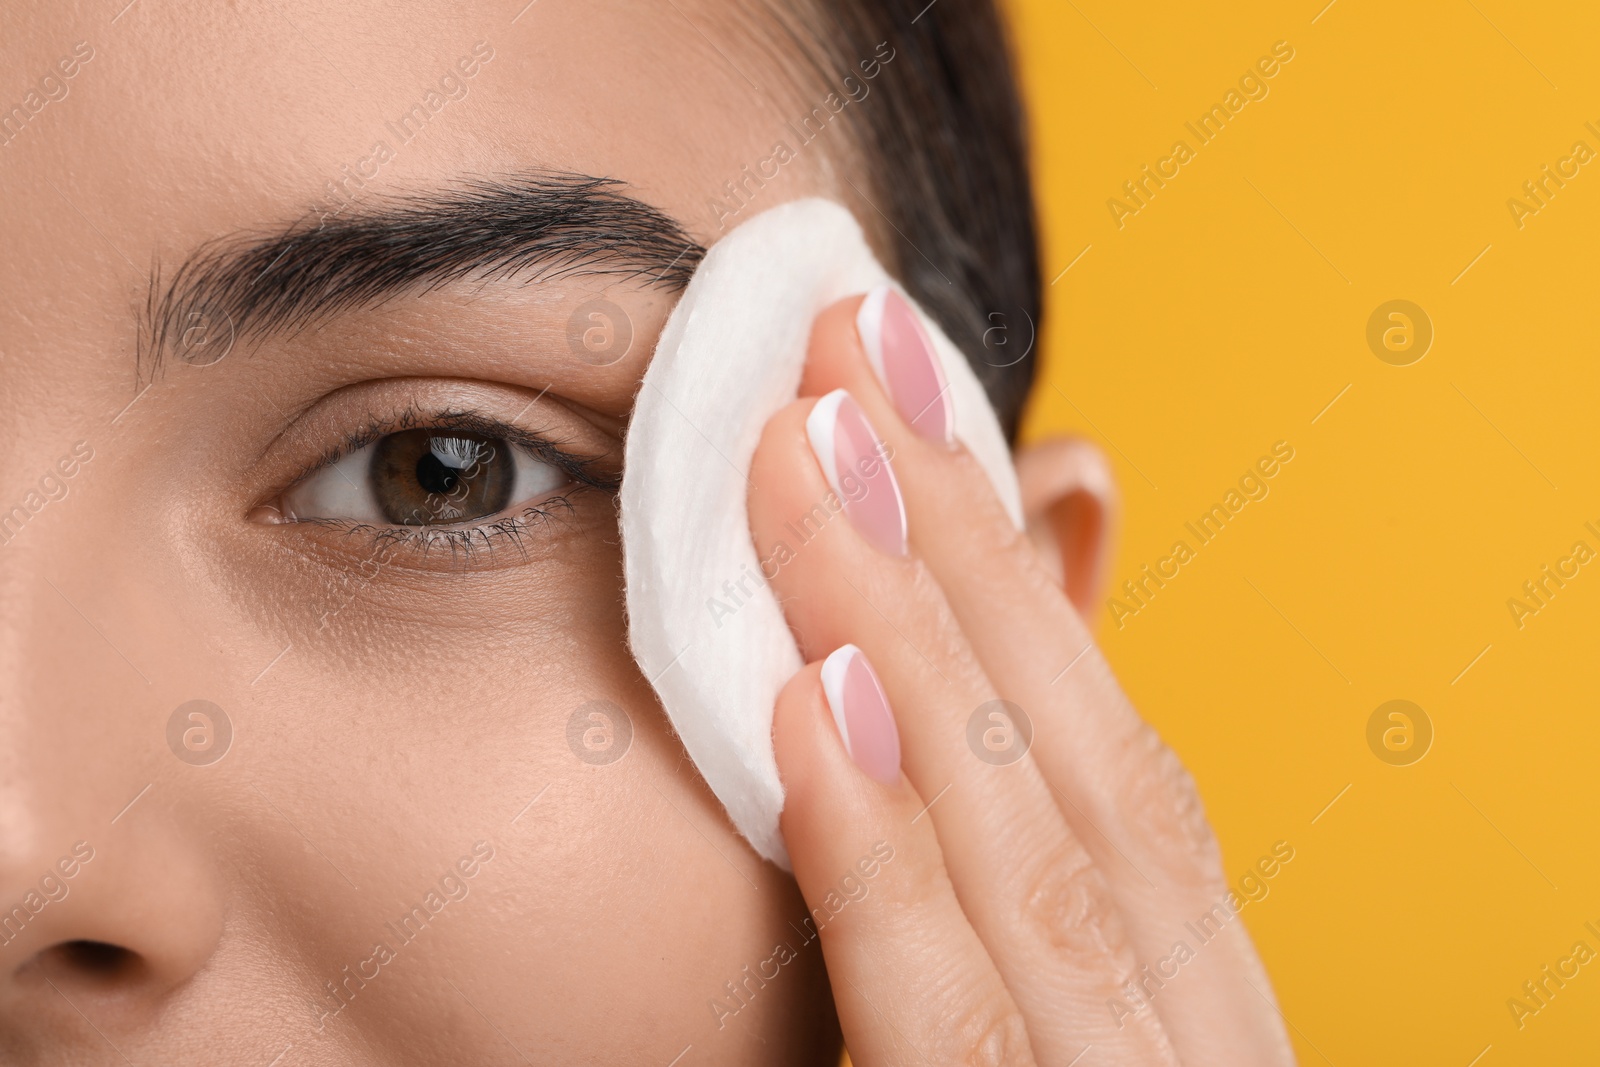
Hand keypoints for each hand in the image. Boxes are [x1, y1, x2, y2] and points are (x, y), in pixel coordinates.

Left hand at [751, 290, 1295, 1064]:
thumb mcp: (1053, 998)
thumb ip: (1037, 809)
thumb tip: (1061, 516)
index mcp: (1189, 993)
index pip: (1117, 750)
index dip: (1010, 558)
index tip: (896, 385)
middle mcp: (1179, 1034)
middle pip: (1084, 760)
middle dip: (960, 541)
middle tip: (842, 345)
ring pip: (1032, 851)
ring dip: (914, 636)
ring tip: (807, 457)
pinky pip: (951, 1020)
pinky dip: (887, 858)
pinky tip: (810, 709)